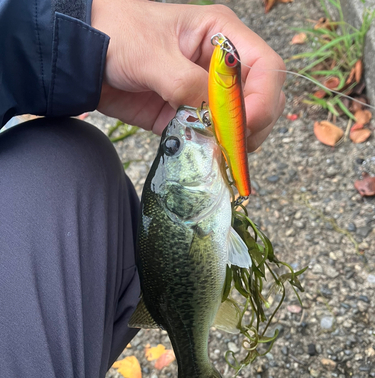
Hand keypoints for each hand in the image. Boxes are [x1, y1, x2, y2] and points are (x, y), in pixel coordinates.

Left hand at [92, 0, 285, 150]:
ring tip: (218, 151)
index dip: (263, 98)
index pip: (266, 67)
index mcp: (222, 36)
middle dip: (254, 124)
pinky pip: (211, 137)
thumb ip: (185, 83)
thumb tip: (212, 117)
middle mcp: (221, 65)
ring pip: (240, 123)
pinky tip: (204, 156)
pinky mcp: (188, 116)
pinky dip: (213, 150)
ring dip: (235, 140)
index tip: (244, 124)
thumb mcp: (153, 55)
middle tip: (233, 143)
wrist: (84, 56)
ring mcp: (205, 93)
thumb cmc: (117, 35)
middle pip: (261, 99)